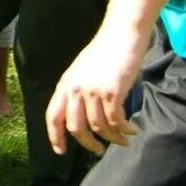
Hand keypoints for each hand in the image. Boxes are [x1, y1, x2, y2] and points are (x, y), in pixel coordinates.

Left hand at [45, 27, 147, 153]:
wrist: (121, 34)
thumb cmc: (105, 52)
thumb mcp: (82, 70)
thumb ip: (78, 90)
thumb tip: (82, 117)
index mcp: (65, 84)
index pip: (53, 116)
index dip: (54, 136)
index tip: (60, 151)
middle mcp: (75, 89)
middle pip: (76, 128)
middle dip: (87, 143)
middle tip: (98, 150)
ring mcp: (92, 91)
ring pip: (99, 127)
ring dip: (113, 138)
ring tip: (124, 140)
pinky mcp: (111, 92)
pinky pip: (116, 121)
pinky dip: (124, 130)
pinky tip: (132, 130)